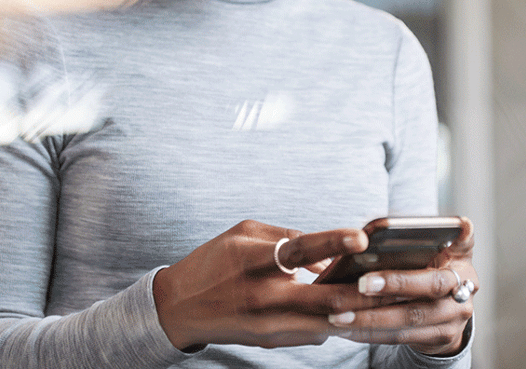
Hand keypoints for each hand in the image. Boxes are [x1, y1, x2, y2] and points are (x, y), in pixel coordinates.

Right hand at [152, 220, 392, 349]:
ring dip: (357, 309)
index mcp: (253, 259)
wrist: (181, 307)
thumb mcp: (242, 234)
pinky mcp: (273, 341)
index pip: (298, 248)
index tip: (362, 236)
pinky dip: (334, 320)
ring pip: (328, 320)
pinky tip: (352, 310)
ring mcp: (269, 323)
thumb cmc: (213, 262)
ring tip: (386, 296)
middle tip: (394, 278)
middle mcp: (263, 294)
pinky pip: (314, 331)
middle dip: (365, 290)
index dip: (332, 242)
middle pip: (326, 297)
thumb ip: (284, 237)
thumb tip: (327, 249)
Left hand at [327, 216, 476, 355]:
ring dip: (372, 318)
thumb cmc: (432, 268)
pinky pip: (400, 337)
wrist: (449, 312)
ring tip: (339, 314)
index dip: (450, 240)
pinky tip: (345, 329)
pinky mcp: (438, 340)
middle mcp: (463, 293)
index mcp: (461, 264)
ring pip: (410, 318)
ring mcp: (453, 320)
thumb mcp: (442, 249)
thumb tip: (459, 223)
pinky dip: (370, 333)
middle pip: (430, 287)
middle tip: (361, 283)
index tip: (429, 237)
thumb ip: (439, 234)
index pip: (462, 249)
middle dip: (395, 284)